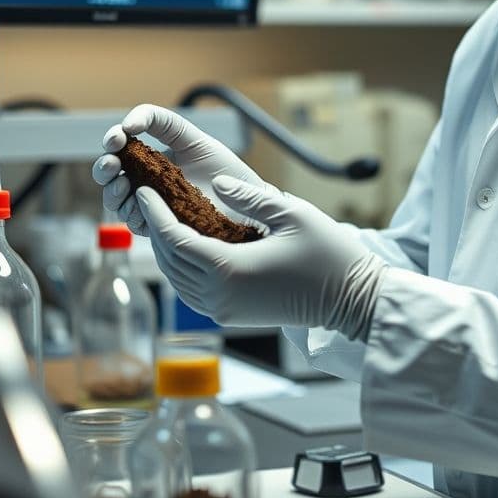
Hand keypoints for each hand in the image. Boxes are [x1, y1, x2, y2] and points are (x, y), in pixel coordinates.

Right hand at [91, 104, 265, 233]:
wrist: (248, 204)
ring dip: (112, 192)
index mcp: (152, 156)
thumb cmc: (225, 170)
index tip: (117, 138)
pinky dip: (131, 215)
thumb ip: (162, 121)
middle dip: (104, 167)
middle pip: (110, 173)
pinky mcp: (160, 226)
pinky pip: (135, 223)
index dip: (113, 139)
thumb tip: (130, 122)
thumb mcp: (193, 138)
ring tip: (123, 185)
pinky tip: (139, 208)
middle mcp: (147, 180)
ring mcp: (152, 203)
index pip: (121, 145)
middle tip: (112, 165)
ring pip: (117, 199)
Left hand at [137, 174, 386, 339]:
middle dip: (155, 228)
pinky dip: (181, 267)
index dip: (155, 213)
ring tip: (163, 218)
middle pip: (169, 260)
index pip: (174, 239)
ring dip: (165, 249)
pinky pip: (191, 290)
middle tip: (150, 197)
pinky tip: (185, 245)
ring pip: (176, 278)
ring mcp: (225, 310)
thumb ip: (248, 197)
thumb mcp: (291, 213)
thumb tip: (214, 182)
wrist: (353, 302)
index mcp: (229, 269)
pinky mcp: (232, 316)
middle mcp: (220, 295)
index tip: (144, 190)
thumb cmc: (329, 255)